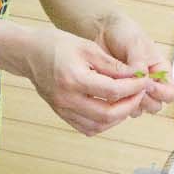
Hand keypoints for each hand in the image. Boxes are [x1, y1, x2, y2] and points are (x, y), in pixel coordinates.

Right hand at [25, 31, 151, 135]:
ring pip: (98, 126)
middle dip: (129, 105)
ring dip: (117, 117)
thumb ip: (112, 65)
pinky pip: (86, 128)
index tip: (144, 79)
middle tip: (139, 93)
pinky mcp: (61, 114)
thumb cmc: (57, 45)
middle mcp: (67, 99)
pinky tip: (111, 110)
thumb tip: (135, 75)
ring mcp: (63, 109)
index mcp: (74, 79)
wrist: (29, 54)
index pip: (113, 91)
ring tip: (127, 101)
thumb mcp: (87, 47)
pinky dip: (103, 123)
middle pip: (107, 114)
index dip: (134, 87)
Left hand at [100, 13, 173, 114]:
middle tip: (133, 87)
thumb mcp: (135, 44)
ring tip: (120, 89)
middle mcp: (150, 83)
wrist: (104, 32)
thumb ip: (139, 62)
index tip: (148, 82)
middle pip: (155, 106)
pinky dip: (117, 103)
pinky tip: (110, 92)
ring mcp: (134, 90)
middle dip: (145, 100)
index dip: (161, 92)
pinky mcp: (119, 94)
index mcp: (161, 70)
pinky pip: (122, 108)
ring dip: (130, 104)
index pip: (170, 93)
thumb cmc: (124, 33)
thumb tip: (141, 78)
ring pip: (139, 109)